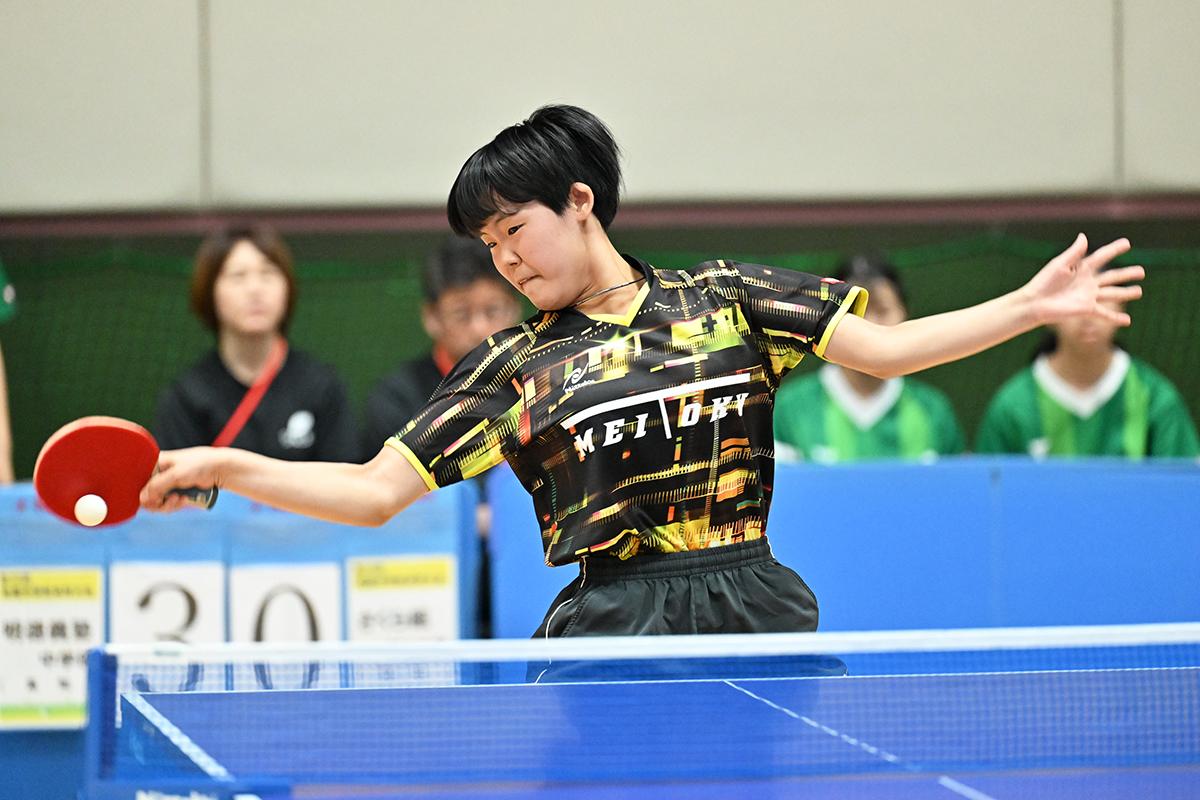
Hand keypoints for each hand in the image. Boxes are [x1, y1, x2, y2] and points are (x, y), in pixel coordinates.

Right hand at [140, 447, 223, 512]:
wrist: (220, 469)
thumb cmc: (199, 465)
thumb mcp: (176, 475)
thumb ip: (157, 486)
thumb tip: (141, 499)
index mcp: (155, 462)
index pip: (138, 480)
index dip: (142, 492)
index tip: (154, 497)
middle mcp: (158, 473)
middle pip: (146, 495)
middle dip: (157, 502)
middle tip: (169, 501)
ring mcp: (167, 483)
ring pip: (156, 502)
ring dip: (167, 505)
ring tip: (180, 500)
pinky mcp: (176, 491)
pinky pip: (168, 504)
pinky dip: (174, 505)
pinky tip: (185, 500)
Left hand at [1023, 234, 1144, 325]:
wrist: (1035, 302)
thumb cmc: (1044, 282)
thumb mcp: (1060, 264)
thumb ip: (1074, 252)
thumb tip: (1084, 236)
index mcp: (1081, 268)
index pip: (1102, 256)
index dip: (1114, 250)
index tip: (1127, 243)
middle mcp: (1088, 282)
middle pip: (1112, 276)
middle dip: (1127, 274)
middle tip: (1142, 271)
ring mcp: (1088, 296)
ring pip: (1113, 293)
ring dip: (1126, 293)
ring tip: (1139, 291)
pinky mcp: (1086, 309)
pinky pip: (1104, 314)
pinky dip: (1115, 318)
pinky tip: (1127, 321)